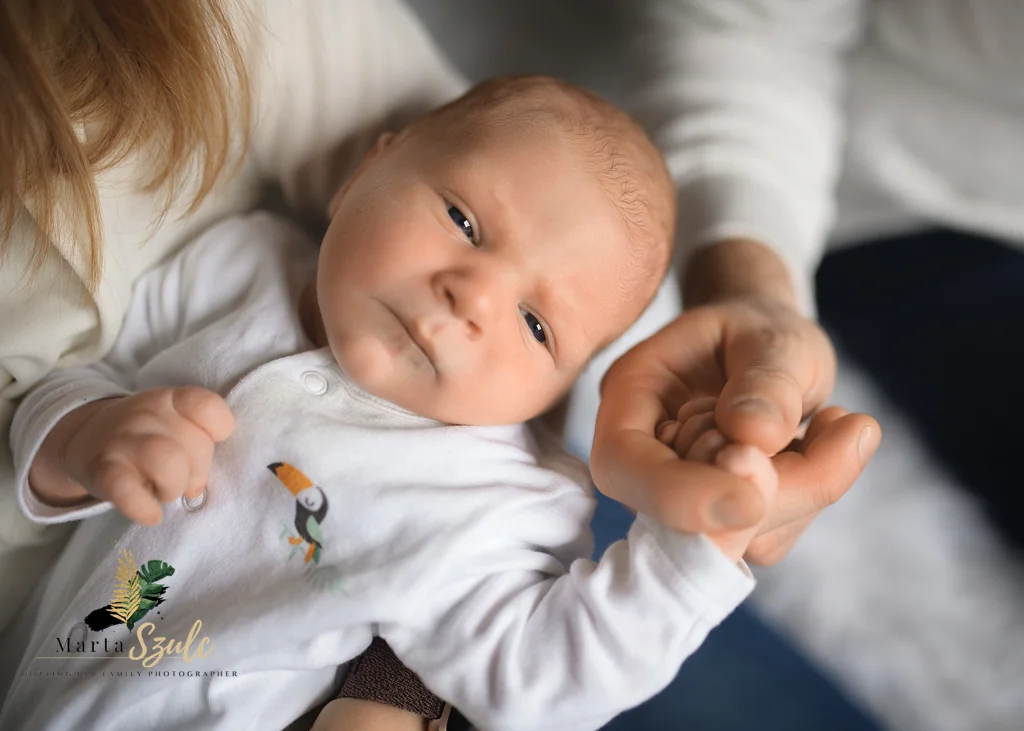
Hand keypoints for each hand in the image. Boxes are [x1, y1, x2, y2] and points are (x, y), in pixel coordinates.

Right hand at [30, 387, 234, 525]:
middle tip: (180, 476)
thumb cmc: (146, 436)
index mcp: (171, 401)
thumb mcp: (173, 425)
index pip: (208, 406)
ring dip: (174, 486)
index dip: (219, 429)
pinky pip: (127, 492)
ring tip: (163, 491)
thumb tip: (197, 489)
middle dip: (198, 471)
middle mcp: (146, 415)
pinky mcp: (102, 472)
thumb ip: (195, 445)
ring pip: (168, 463)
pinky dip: (144, 507)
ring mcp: (122, 442)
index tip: (211, 442)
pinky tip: (151, 514)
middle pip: (197, 445)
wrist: (87, 438)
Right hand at [591, 292, 879, 564]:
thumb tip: (755, 437)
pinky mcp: (723, 523)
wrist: (767, 349)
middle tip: (845, 423)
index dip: (678, 495)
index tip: (752, 500)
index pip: (624, 464)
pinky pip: (771, 536)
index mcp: (630, 397)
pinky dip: (816, 494)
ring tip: (839, 420)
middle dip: (771, 490)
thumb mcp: (773, 337)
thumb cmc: (759, 332)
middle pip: (681, 519)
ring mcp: (681, 496)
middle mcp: (643, 457)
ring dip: (808, 488)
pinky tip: (829, 439)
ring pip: (737, 537)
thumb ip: (766, 381)